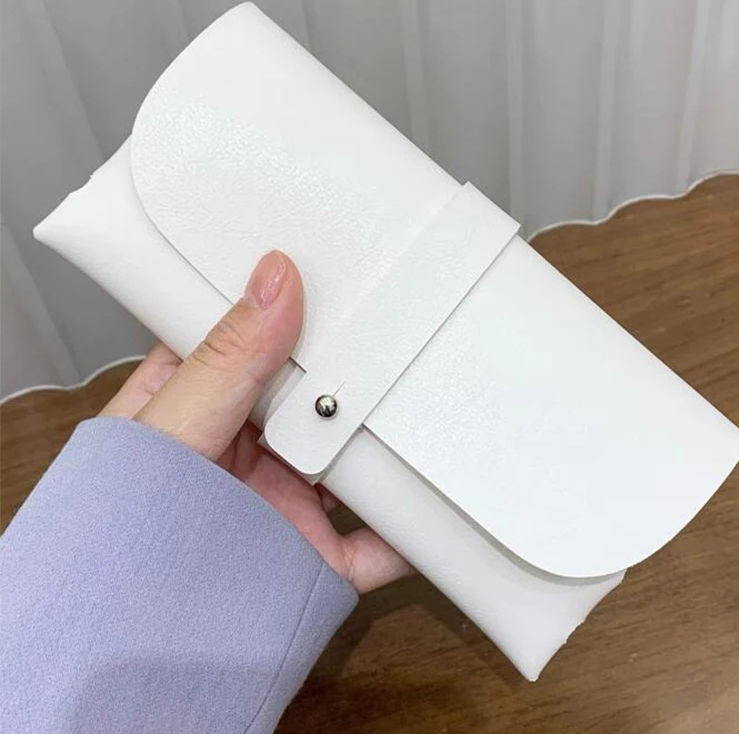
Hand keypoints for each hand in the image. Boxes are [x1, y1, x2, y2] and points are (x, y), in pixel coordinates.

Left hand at [101, 251, 411, 592]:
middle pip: (320, 396)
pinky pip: (381, 540)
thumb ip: (227, 358)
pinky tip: (444, 499)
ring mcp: (291, 502)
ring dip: (391, 441)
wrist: (132, 641)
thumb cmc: (120, 525)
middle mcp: (256, 447)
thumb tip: (275, 278)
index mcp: (209, 403)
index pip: (258, 338)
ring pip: (358, 462)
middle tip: (407, 325)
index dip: (296, 305)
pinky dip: (415, 528)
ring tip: (436, 399)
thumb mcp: (171, 424)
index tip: (343, 270)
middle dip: (357, 369)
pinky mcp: (319, 556)